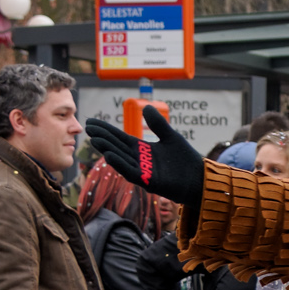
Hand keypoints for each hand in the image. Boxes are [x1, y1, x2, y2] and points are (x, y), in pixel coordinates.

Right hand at [86, 108, 205, 209]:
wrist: (200, 178)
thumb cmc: (185, 159)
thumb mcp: (170, 137)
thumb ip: (158, 124)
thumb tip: (146, 107)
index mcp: (142, 149)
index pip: (120, 138)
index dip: (106, 130)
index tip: (91, 121)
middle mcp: (139, 160)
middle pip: (117, 147)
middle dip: (103, 138)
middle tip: (88, 128)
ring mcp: (143, 172)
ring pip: (121, 159)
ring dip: (108, 150)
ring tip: (95, 140)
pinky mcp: (150, 182)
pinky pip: (132, 173)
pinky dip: (121, 165)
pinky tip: (109, 156)